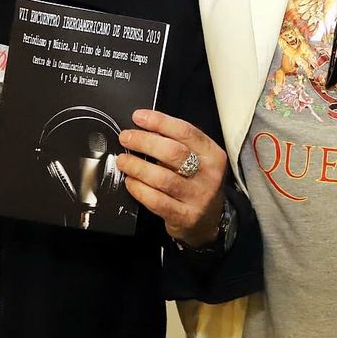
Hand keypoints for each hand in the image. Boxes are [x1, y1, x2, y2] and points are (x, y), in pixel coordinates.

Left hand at [115, 109, 226, 246]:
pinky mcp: (184, 216)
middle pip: (173, 153)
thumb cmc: (197, 183)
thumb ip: (176, 144)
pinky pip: (156, 200)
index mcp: (212, 154)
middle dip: (144, 142)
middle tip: (126, 137)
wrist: (209, 220)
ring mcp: (198, 197)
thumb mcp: (197, 160)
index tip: (139, 117)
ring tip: (124, 160)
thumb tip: (145, 129)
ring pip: (162, 178)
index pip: (186, 131)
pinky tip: (131, 182)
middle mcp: (209, 175)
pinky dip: (139, 189)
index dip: (160, 122)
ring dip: (137, 166)